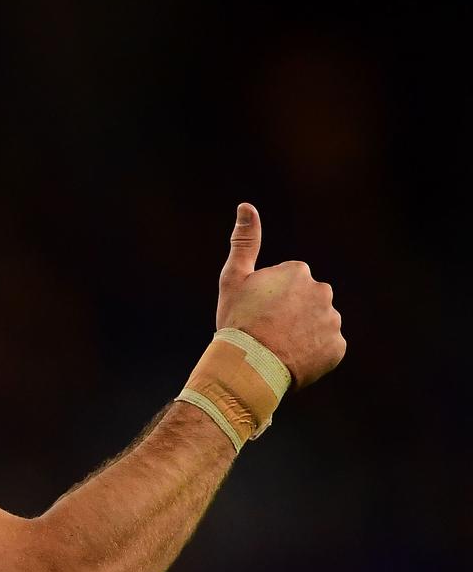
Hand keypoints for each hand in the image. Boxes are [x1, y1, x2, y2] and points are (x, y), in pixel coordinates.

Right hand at [216, 203, 344, 388]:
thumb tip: (246, 206)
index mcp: (298, 272)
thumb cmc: (237, 320)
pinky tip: (292, 359)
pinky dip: (313, 353)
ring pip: (318, 324)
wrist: (248, 366)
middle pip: (307, 301)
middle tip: (268, 330)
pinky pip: (327, 348)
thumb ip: (245, 241)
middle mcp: (322, 291)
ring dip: (303, 333)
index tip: (257, 312)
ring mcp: (332, 321)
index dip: (270, 298)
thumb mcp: (233, 278)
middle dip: (292, 313)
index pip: (289, 282)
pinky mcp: (338, 347)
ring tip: (279, 347)